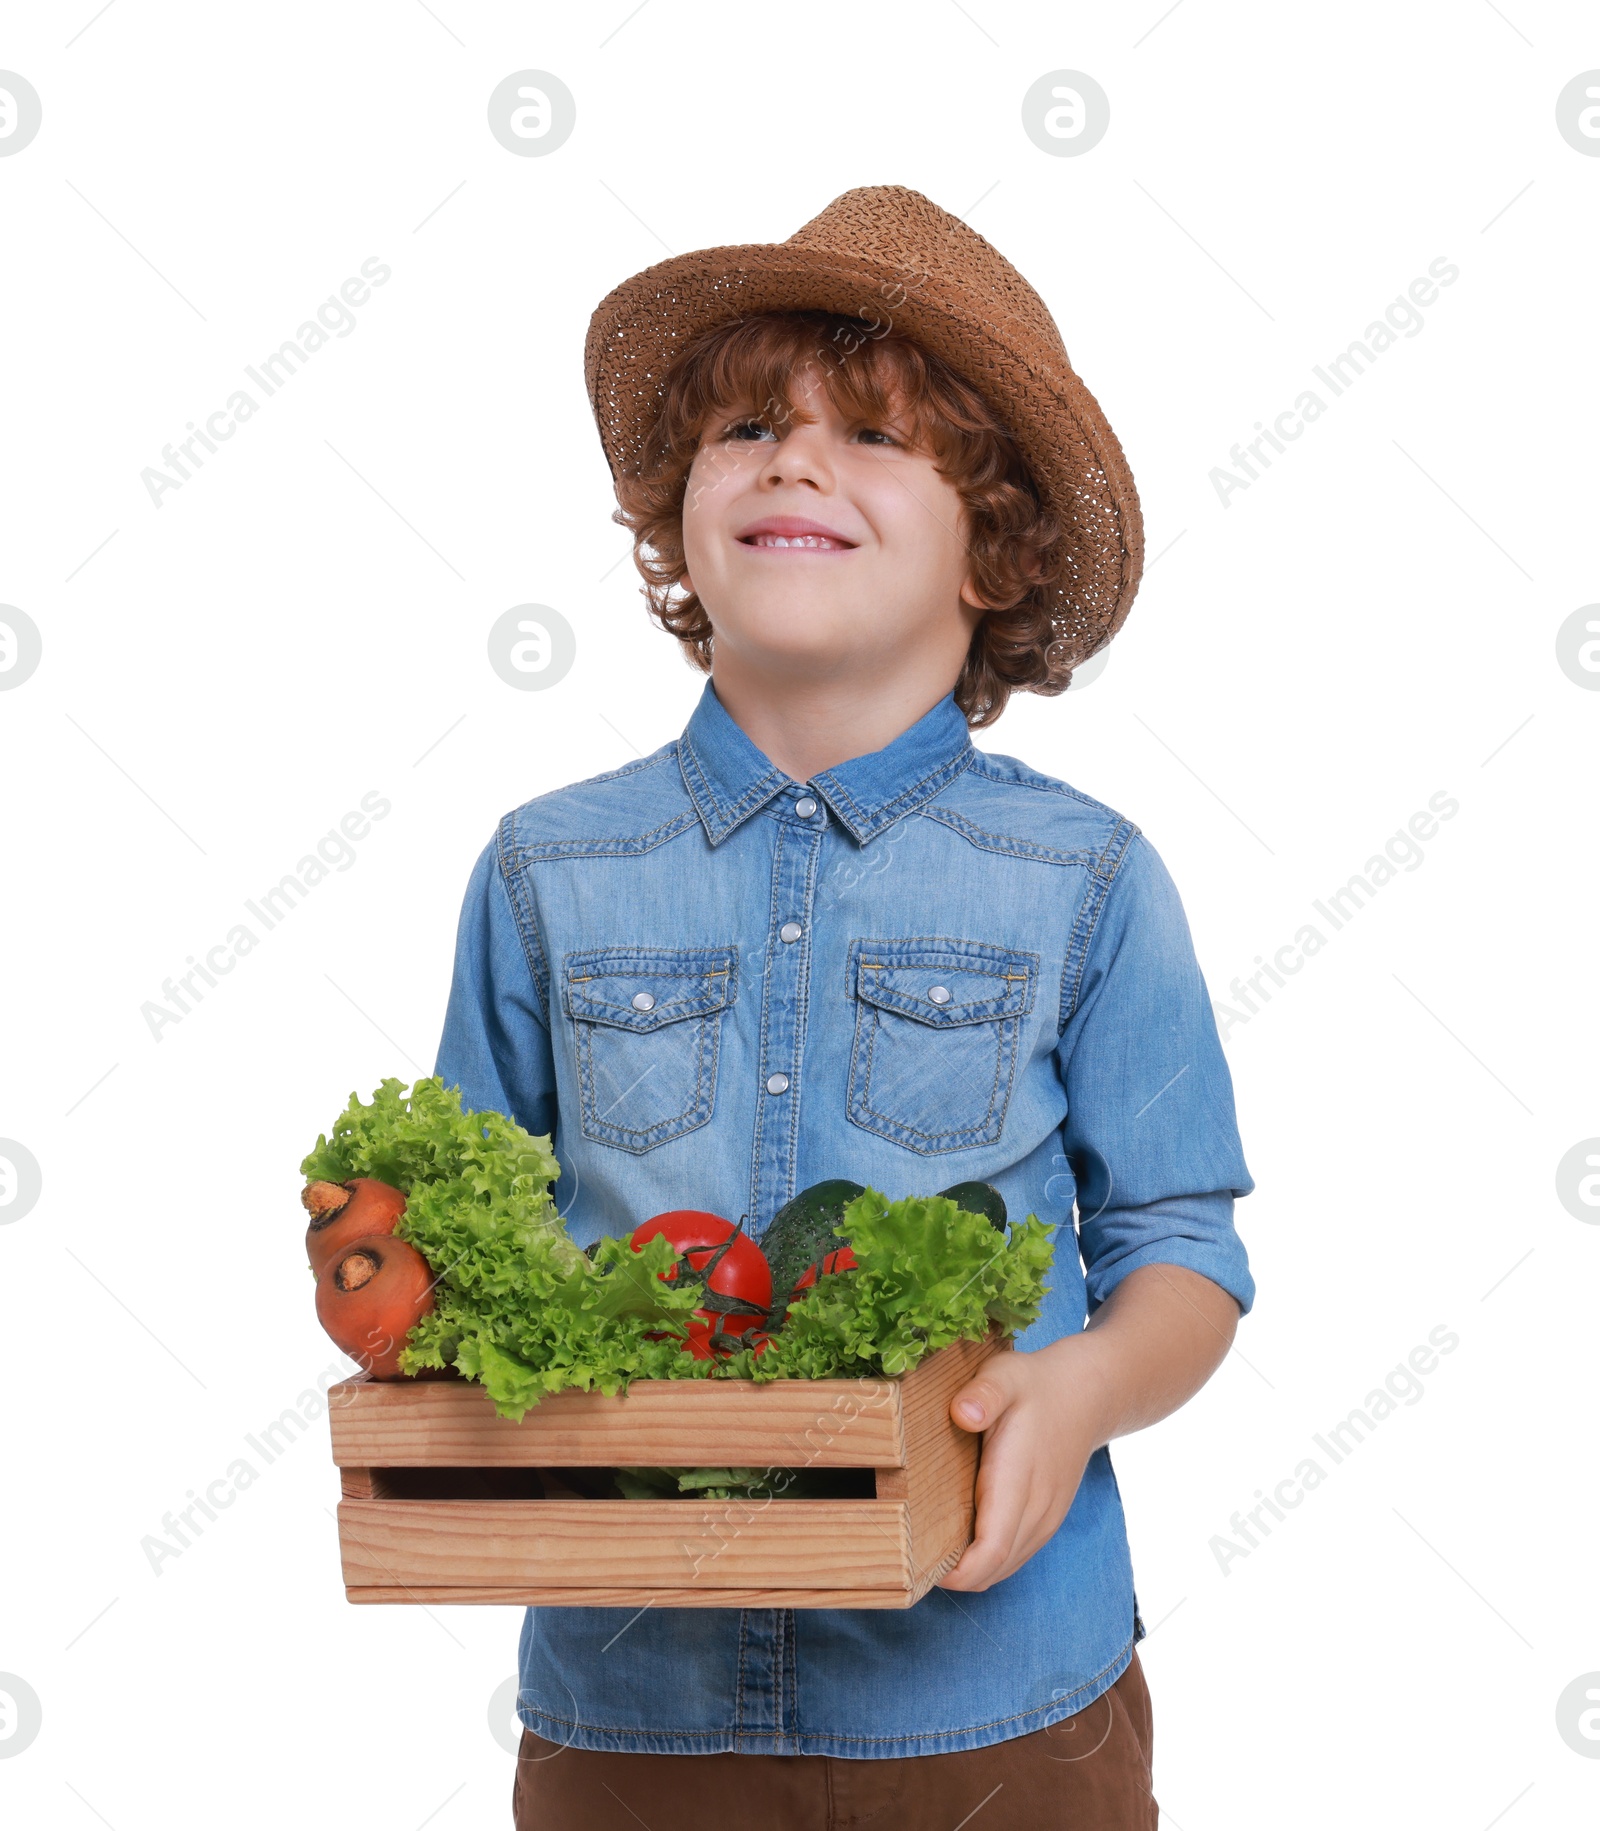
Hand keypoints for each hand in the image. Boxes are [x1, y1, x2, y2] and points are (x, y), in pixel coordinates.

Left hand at [938, 1334, 1110, 1591]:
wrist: (1085, 1395)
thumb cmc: (1034, 1386)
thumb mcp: (1004, 1376)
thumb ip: (983, 1394)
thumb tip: (962, 1414)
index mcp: (1018, 1481)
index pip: (991, 1550)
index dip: (957, 1571)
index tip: (918, 1565)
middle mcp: (1035, 1511)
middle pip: (992, 1569)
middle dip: (952, 1575)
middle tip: (909, 1559)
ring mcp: (1045, 1520)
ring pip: (1003, 1568)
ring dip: (968, 1570)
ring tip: (927, 1550)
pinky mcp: (1046, 1521)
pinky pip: (1013, 1556)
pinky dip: (985, 1560)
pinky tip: (959, 1541)